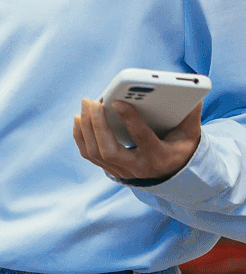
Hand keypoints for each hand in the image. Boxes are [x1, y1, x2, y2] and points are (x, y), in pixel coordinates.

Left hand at [73, 98, 202, 182]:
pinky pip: (89, 154)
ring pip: (95, 153)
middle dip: (97, 124)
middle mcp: (137, 168)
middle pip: (108, 150)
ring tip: (85, 105)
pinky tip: (80, 119)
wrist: (174, 175)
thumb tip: (193, 98)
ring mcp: (122, 170)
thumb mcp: (190, 136)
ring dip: (86, 128)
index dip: (129, 119)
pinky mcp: (111, 169)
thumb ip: (190, 117)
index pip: (141, 138)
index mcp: (158, 157)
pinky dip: (81, 136)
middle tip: (92, 101)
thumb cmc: (180, 150)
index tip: (117, 101)